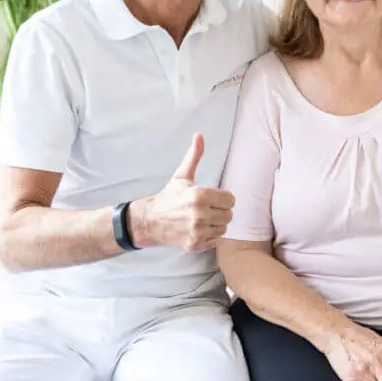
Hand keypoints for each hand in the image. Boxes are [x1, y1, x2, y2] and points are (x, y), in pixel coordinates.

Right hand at [129, 134, 234, 251]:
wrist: (150, 221)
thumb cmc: (169, 197)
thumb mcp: (182, 176)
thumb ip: (194, 156)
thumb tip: (199, 135)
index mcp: (199, 195)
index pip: (231, 199)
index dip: (224, 198)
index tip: (213, 198)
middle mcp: (200, 214)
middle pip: (229, 214)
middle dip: (220, 211)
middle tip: (207, 208)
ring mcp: (198, 231)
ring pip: (224, 228)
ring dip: (216, 224)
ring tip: (203, 219)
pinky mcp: (196, 244)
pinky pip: (215, 240)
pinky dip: (210, 236)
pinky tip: (199, 229)